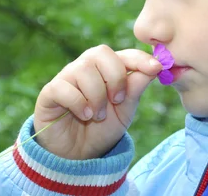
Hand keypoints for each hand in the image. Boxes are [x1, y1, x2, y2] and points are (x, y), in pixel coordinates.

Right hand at [33, 45, 161, 159]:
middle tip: (117, 100)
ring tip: (97, 115)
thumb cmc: (102, 127)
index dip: (140, 58)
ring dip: (97, 95)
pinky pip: (64, 87)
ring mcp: (66, 77)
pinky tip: (84, 115)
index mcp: (107, 69)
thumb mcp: (125, 111)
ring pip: (84, 70)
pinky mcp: (50, 92)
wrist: (77, 154)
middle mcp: (86, 67)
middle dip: (115, 77)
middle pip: (102, 53)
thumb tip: (155, 68)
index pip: (124, 53)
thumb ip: (135, 89)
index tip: (156, 68)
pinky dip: (79, 103)